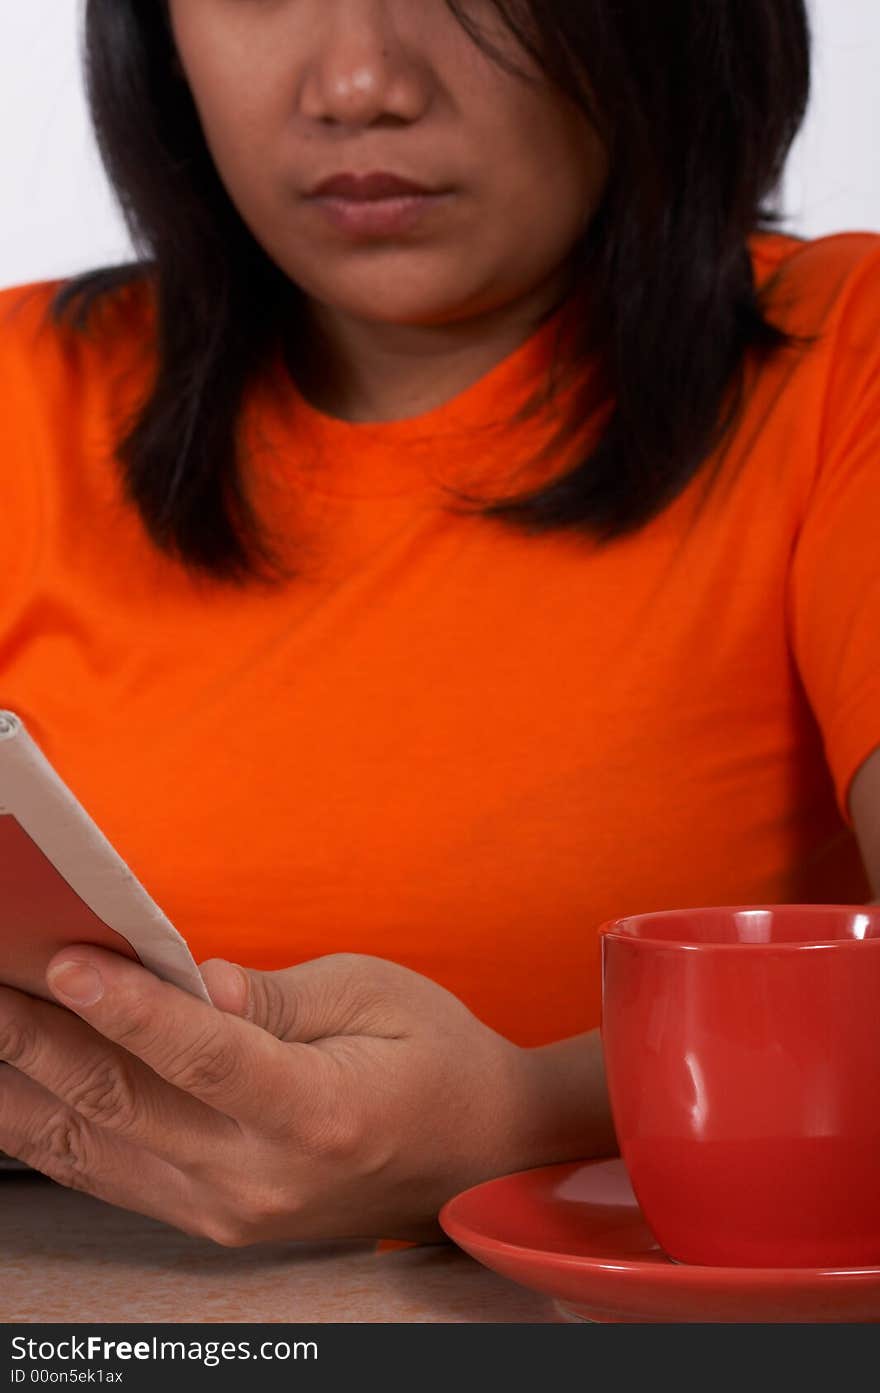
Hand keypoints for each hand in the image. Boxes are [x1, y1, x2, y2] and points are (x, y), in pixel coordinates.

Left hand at [0, 949, 609, 1244]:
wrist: (476, 1153)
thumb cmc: (434, 1056)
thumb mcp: (374, 995)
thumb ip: (276, 996)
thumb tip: (189, 979)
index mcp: (318, 1113)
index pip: (204, 1057)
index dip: (129, 1009)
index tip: (65, 961)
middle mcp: (262, 1178)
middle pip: (128, 1105)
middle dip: (40, 1039)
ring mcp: (229, 1212)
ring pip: (96, 1150)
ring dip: (23, 1088)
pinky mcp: (211, 1220)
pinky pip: (109, 1179)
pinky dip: (49, 1135)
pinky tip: (10, 1096)